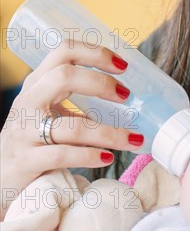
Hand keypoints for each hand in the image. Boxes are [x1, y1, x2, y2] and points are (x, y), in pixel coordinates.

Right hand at [1, 40, 143, 219]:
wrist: (1, 177)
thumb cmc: (34, 140)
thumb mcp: (49, 110)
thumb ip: (75, 98)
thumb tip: (128, 95)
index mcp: (37, 84)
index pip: (63, 52)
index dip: (95, 53)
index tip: (123, 66)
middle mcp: (28, 102)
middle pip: (63, 77)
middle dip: (101, 84)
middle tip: (126, 97)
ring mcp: (24, 132)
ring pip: (72, 126)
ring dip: (110, 133)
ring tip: (134, 139)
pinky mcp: (25, 161)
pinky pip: (63, 155)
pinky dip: (90, 156)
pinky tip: (107, 158)